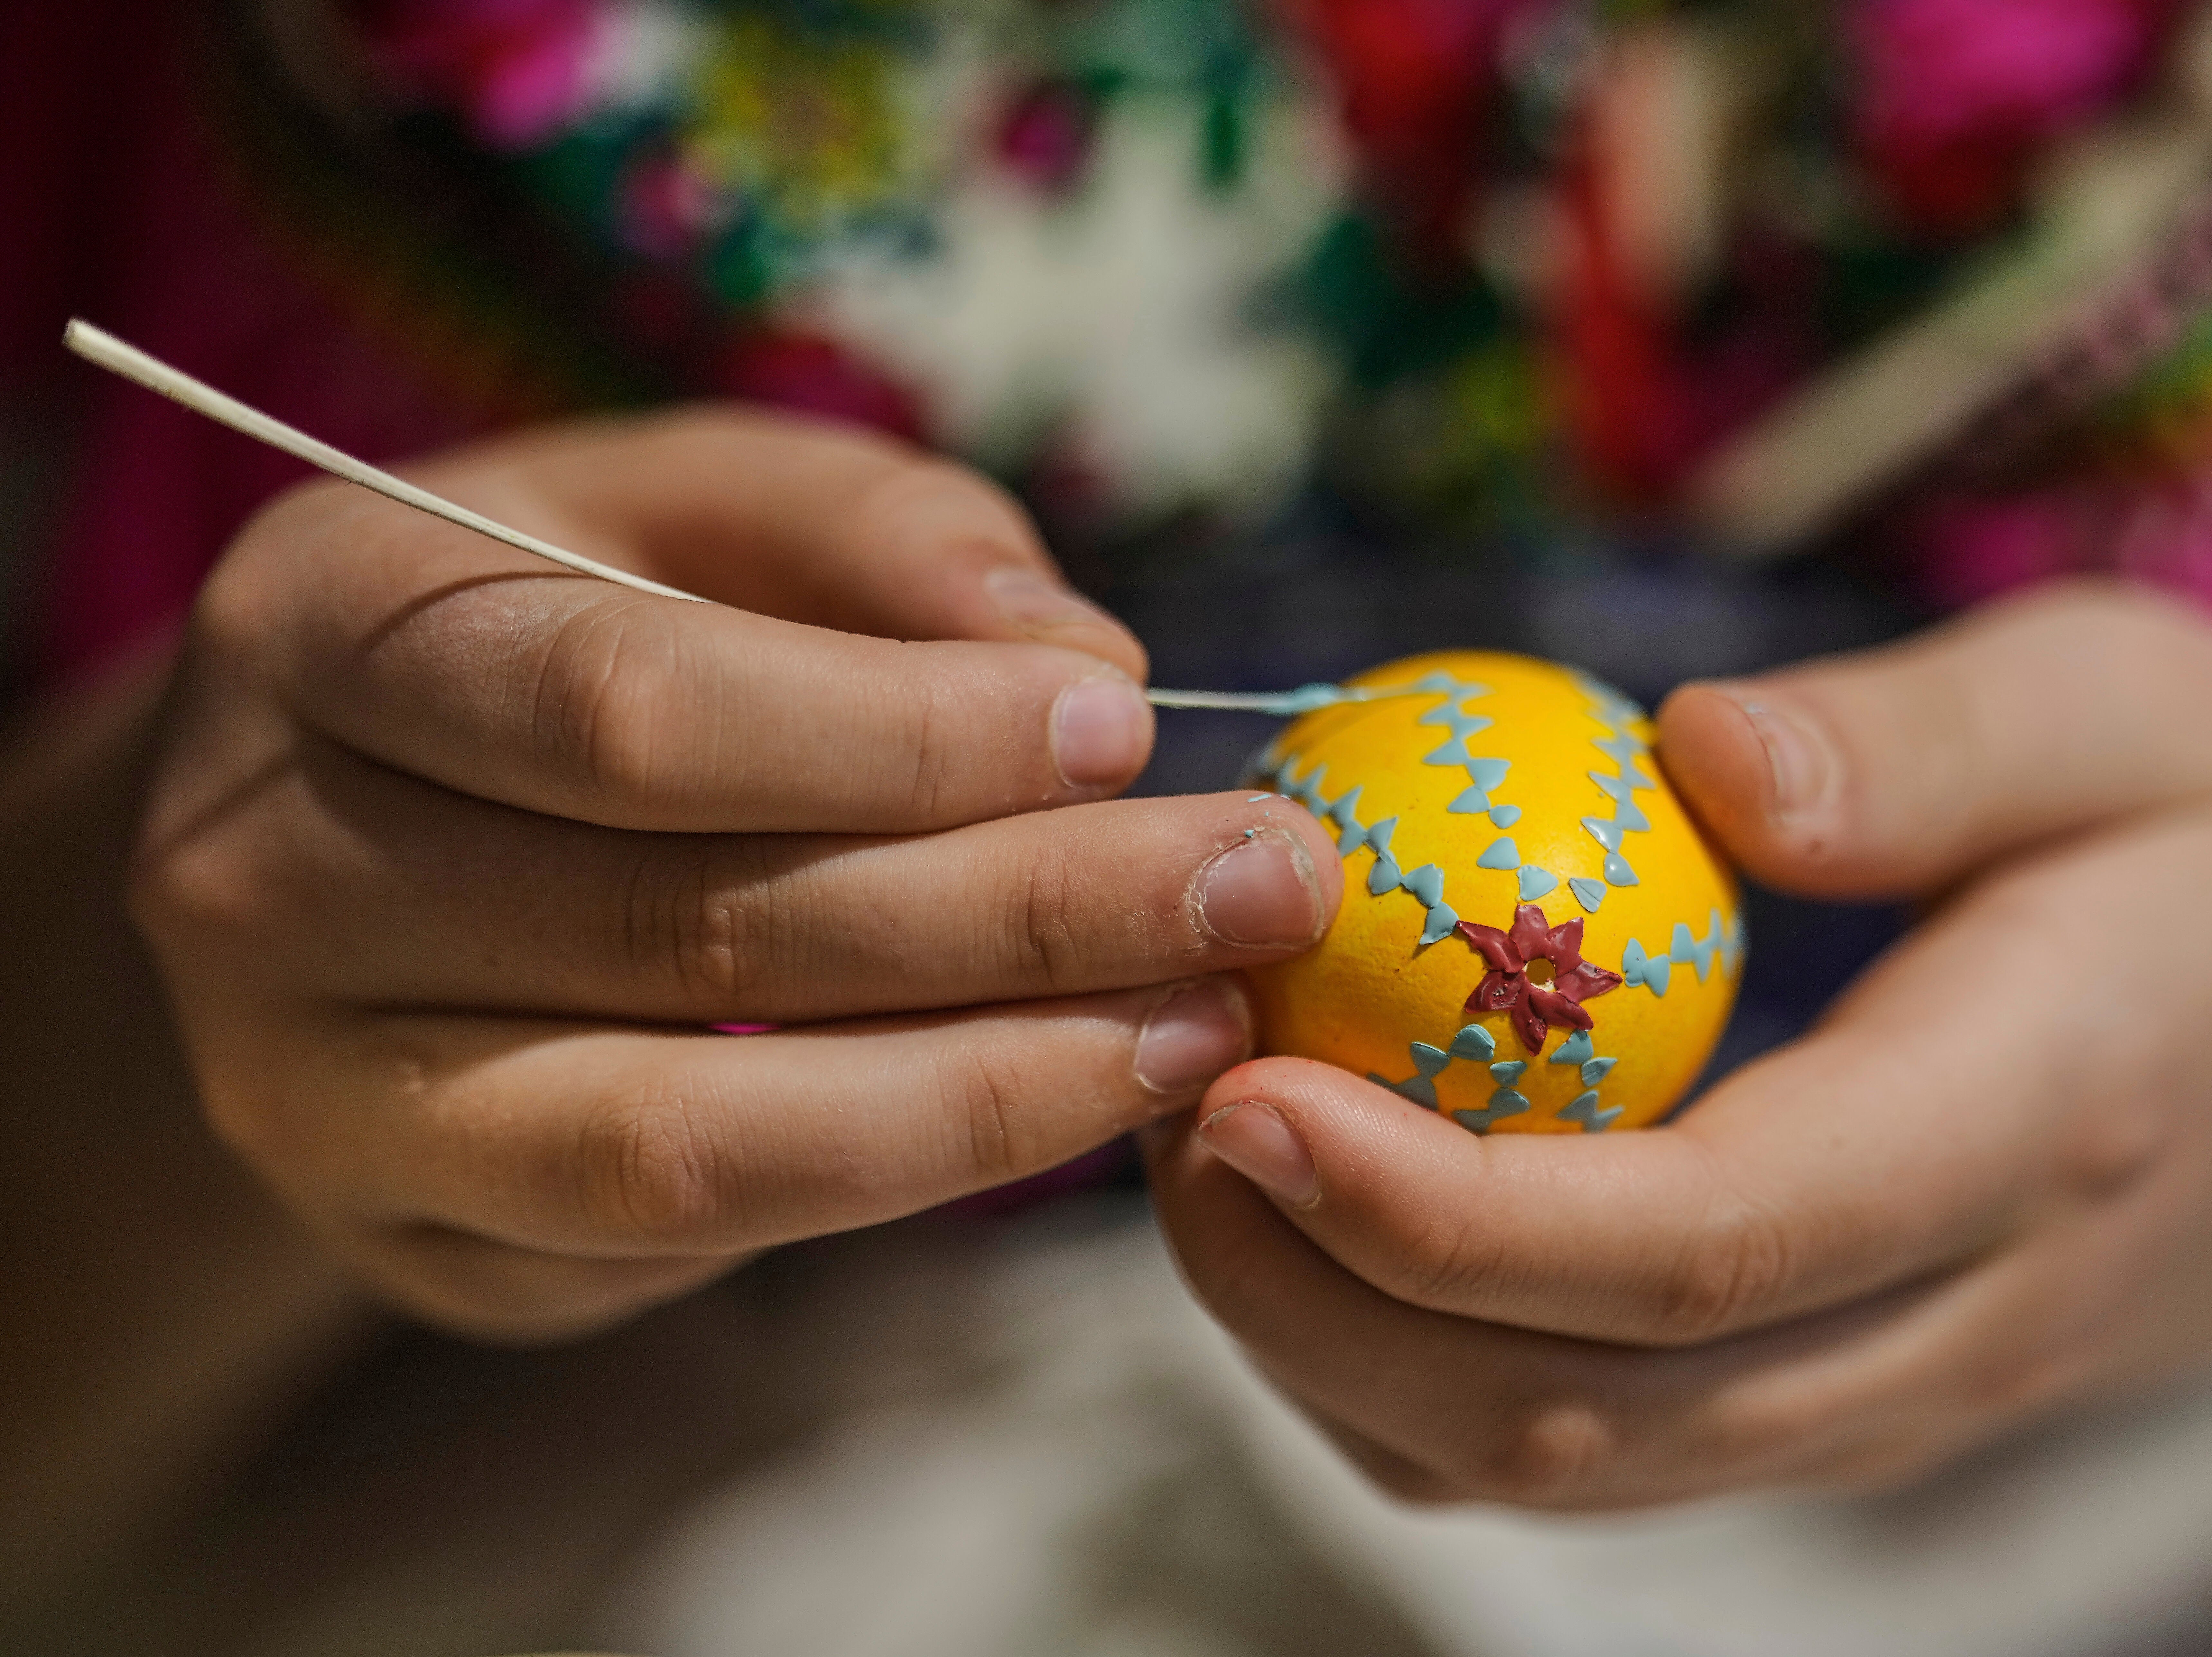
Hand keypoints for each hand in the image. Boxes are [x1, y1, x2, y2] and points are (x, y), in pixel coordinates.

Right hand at [133, 406, 1340, 1341]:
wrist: (335, 822)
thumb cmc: (551, 618)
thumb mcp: (679, 503)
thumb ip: (869, 532)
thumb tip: (1076, 662)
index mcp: (321, 629)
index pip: (634, 710)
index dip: (905, 735)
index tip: (1127, 732)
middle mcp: (266, 878)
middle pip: (690, 928)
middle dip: (1018, 915)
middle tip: (1257, 891)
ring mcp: (317, 1092)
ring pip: (691, 1136)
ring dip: (989, 1092)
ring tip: (1204, 1026)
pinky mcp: (414, 1235)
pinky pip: (684, 1235)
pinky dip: (902, 1168)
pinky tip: (1072, 1092)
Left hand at [1149, 583, 2211, 1507]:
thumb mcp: (2135, 709)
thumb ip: (1931, 742)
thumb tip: (1694, 759)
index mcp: (2029, 1132)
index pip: (1700, 1242)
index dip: (1444, 1204)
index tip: (1242, 1088)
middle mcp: (1944, 1318)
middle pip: (1585, 1406)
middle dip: (1321, 1292)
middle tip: (1159, 1097)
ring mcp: (1877, 1396)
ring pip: (1555, 1466)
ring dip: (1331, 1340)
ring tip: (1197, 1145)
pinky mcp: (1819, 1401)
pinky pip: (1574, 1450)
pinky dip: (1400, 1362)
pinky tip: (1314, 1207)